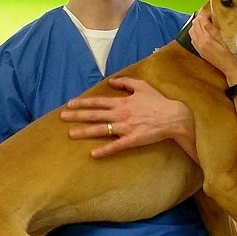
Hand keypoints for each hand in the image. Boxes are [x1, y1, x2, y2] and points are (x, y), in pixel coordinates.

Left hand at [60, 76, 194, 158]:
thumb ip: (125, 82)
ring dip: (85, 132)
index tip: (70, 104)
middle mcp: (120, 114)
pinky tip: (93, 154)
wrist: (174, 117)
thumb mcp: (142, 86)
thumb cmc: (158, 101)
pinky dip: (104, 151)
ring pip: (101, 130)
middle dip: (77, 116)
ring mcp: (125, 128)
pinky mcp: (132, 140)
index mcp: (122, 102)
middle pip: (95, 115)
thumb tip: (111, 81)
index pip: (98, 102)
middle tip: (62, 117)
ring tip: (71, 134)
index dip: (83, 103)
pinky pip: (116, 146)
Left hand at [189, 9, 236, 83]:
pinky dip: (196, 33)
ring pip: (192, 31)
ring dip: (197, 25)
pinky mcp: (201, 52)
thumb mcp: (226, 39)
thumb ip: (213, 30)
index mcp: (207, 38)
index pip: (201, 20)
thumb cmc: (233, 55)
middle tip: (208, 14)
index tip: (211, 11)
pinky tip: (203, 32)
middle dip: (200, 17)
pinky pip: (193, 39)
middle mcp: (201, 43)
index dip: (206, 13)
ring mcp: (200, 48)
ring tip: (205, 22)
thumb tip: (205, 20)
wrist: (232, 70)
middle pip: (195, 25)